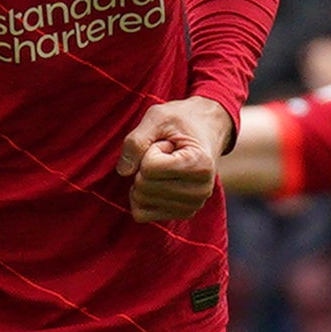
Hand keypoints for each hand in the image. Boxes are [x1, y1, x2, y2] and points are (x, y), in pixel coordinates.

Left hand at [120, 95, 232, 223]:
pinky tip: (161, 180)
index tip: (168, 143)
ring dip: (146, 179)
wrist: (208, 130)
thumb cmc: (182, 120)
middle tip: (167, 153)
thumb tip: (123, 172)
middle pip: (143, 186)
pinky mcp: (182, 214)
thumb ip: (136, 141)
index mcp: (199, 165)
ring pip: (140, 201)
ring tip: (167, 164)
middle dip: (145, 165)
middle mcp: (201, 191)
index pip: (148, 168)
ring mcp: (193, 206)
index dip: (149, 150)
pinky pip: (142, 214)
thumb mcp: (158, 117)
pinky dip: (142, 196)